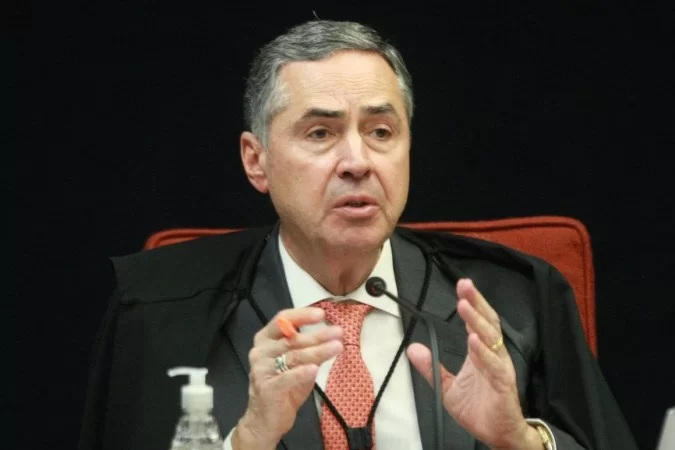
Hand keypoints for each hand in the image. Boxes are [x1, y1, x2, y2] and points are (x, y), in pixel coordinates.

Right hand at [233, 307, 342, 449]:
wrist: (266, 419)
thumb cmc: (284, 386)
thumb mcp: (298, 364)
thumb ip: (309, 349)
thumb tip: (332, 334)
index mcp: (265, 339)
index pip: (282, 319)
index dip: (302, 315)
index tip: (321, 314)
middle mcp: (260, 351)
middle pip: (292, 339)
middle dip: (318, 335)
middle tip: (338, 332)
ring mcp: (261, 369)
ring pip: (293, 356)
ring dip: (318, 351)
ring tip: (337, 347)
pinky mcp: (267, 388)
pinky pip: (287, 377)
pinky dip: (302, 372)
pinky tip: (315, 369)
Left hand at [407, 279, 540, 449]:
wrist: (497, 434)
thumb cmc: (478, 408)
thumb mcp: (447, 386)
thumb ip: (431, 367)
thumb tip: (413, 348)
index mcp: (480, 352)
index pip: (476, 321)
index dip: (470, 303)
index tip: (461, 286)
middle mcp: (492, 355)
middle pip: (487, 322)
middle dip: (476, 302)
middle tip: (465, 285)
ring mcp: (499, 368)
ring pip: (491, 339)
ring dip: (477, 321)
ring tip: (465, 306)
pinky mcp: (503, 384)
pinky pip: (494, 366)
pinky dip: (483, 353)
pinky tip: (474, 340)